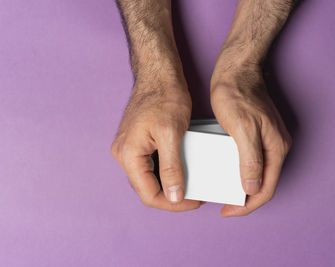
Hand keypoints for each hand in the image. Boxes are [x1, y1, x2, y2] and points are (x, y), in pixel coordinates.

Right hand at [111, 78, 200, 210]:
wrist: (158, 74)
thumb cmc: (164, 97)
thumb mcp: (171, 134)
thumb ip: (172, 168)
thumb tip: (174, 196)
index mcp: (128, 154)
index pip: (149, 194)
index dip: (173, 203)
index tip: (194, 201)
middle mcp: (124, 154)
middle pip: (147, 188)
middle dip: (172, 196)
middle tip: (195, 195)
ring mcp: (129, 148)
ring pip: (149, 178)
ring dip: (169, 184)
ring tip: (191, 184)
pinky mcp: (137, 142)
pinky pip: (150, 165)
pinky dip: (166, 171)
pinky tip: (182, 170)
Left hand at [211, 61, 291, 216]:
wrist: (236, 70)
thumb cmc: (237, 94)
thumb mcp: (242, 128)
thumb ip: (250, 159)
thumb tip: (253, 189)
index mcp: (276, 148)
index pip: (266, 188)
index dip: (247, 205)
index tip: (228, 210)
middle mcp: (276, 146)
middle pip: (264, 183)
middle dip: (245, 198)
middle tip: (225, 204)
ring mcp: (268, 140)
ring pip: (258, 172)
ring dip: (243, 186)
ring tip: (224, 191)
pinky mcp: (258, 134)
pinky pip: (252, 160)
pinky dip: (241, 171)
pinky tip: (226, 172)